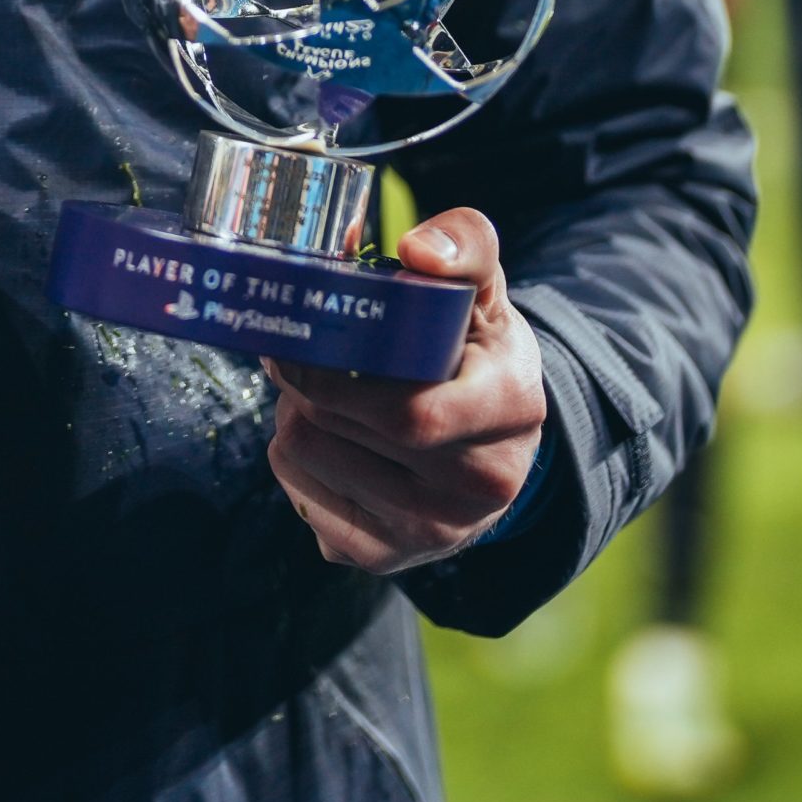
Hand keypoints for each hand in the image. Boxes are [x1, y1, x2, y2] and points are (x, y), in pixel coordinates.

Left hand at [262, 207, 544, 574]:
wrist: (498, 442)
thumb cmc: (477, 352)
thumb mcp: (484, 288)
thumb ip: (463, 244)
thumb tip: (419, 251)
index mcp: (509, 408)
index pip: (406, 411)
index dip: (333, 371)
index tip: (305, 331)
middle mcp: (481, 484)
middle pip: (341, 427)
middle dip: (302, 379)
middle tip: (299, 350)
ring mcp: (435, 532)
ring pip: (307, 454)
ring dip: (293, 412)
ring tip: (323, 392)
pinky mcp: (388, 557)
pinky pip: (299, 498)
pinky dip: (293, 459)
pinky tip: (328, 437)